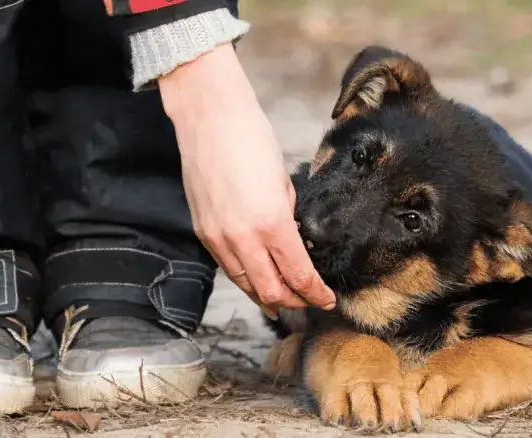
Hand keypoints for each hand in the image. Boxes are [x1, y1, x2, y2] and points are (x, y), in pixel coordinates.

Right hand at [157, 43, 336, 314]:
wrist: (209, 120)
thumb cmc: (251, 140)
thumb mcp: (284, 183)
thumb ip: (287, 220)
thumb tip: (291, 244)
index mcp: (271, 223)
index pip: (299, 276)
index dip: (316, 294)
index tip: (328, 299)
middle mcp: (242, 238)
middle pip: (271, 291)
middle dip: (295, 302)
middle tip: (310, 302)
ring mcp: (218, 238)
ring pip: (246, 285)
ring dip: (268, 296)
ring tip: (285, 300)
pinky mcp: (203, 232)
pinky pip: (228, 268)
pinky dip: (246, 279)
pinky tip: (257, 279)